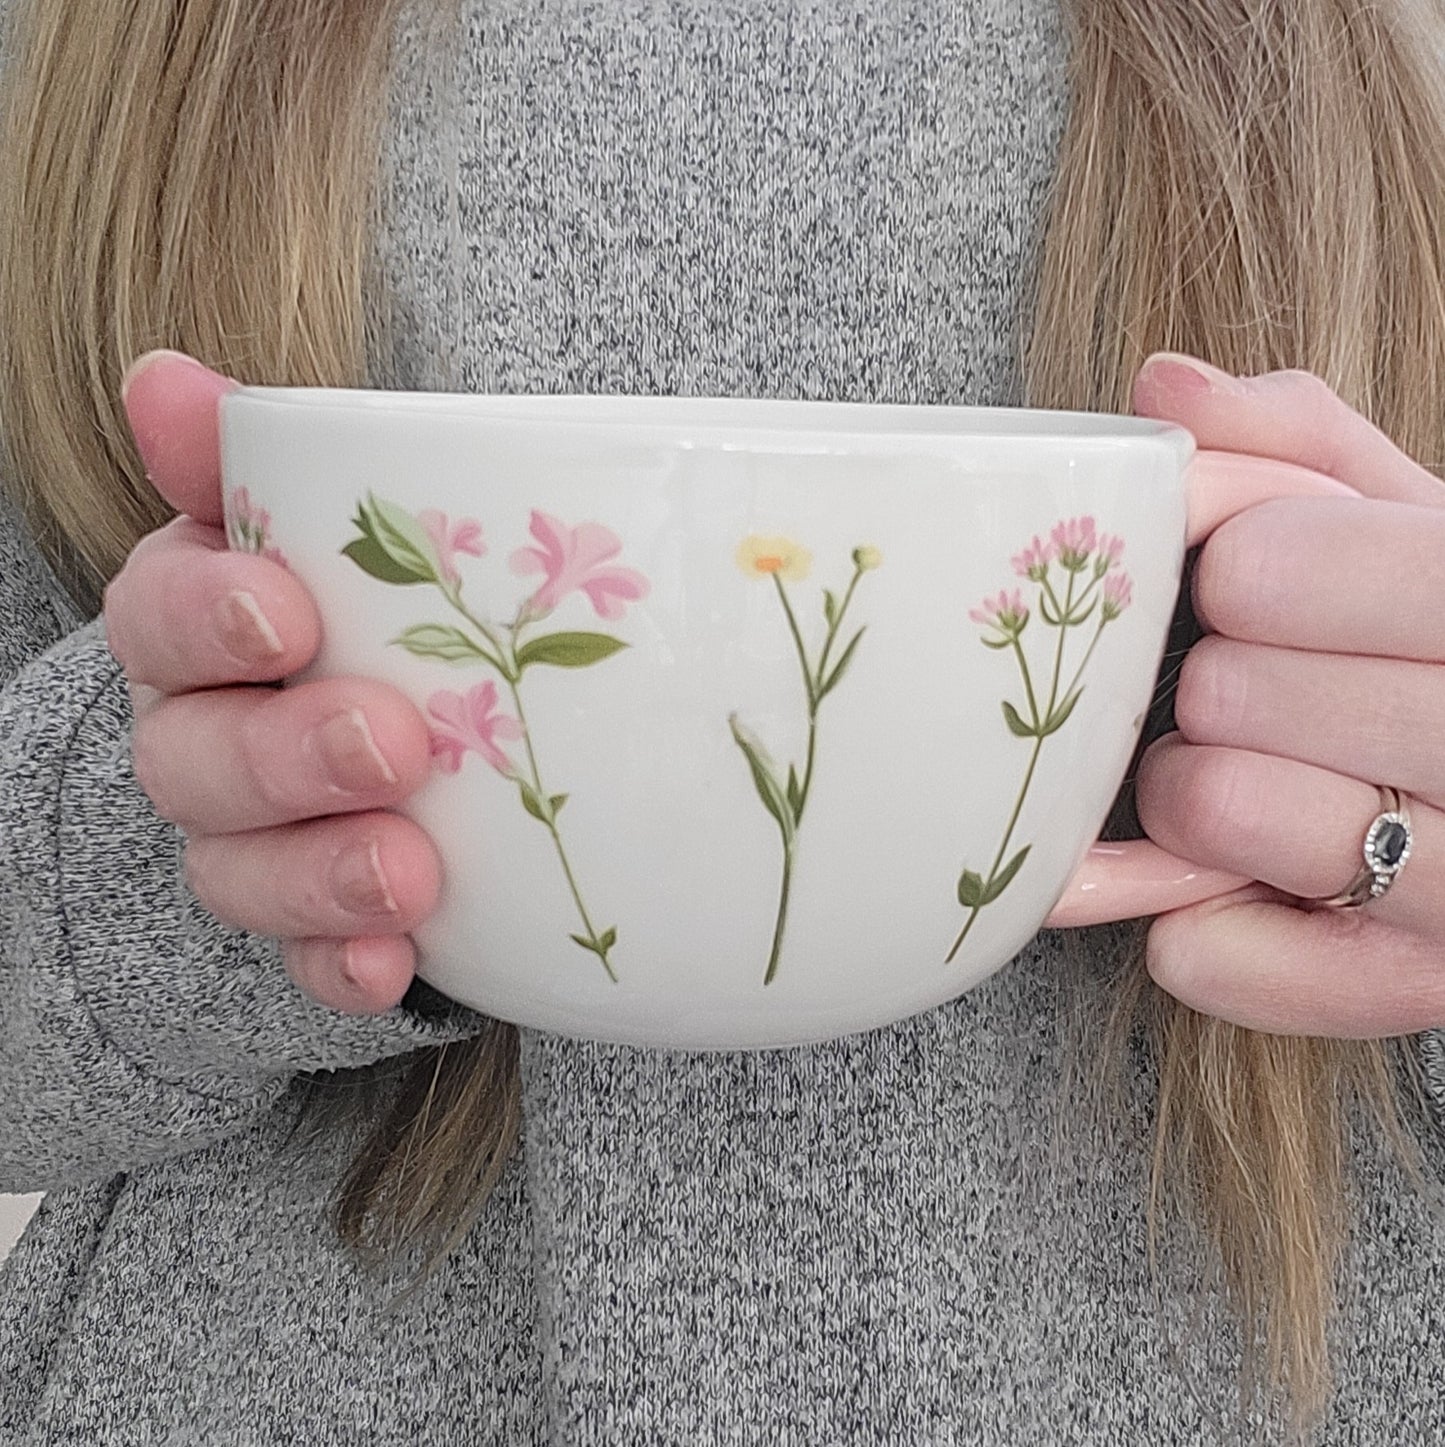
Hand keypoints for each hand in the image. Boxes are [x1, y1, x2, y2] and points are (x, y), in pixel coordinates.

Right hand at [104, 351, 440, 1013]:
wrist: (405, 726)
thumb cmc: (365, 604)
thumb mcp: (327, 522)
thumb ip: (255, 459)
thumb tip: (164, 375)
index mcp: (200, 625)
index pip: (158, 619)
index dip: (204, 619)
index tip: (286, 613)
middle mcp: (202, 734)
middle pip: (193, 760)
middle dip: (282, 756)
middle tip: (388, 744)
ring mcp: (251, 840)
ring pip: (237, 871)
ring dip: (317, 875)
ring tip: (406, 872)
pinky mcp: (315, 923)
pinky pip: (305, 962)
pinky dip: (342, 967)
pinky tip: (390, 965)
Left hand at [1131, 353, 1444, 1035]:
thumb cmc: (1439, 640)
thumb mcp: (1404, 521)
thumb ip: (1299, 444)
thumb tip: (1165, 391)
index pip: (1292, 569)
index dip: (1240, 569)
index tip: (1244, 579)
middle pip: (1235, 690)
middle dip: (1210, 677)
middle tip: (1240, 689)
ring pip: (1224, 813)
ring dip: (1188, 789)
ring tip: (1233, 777)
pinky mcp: (1410, 990)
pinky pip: (1212, 956)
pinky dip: (1193, 922)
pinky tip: (1232, 888)